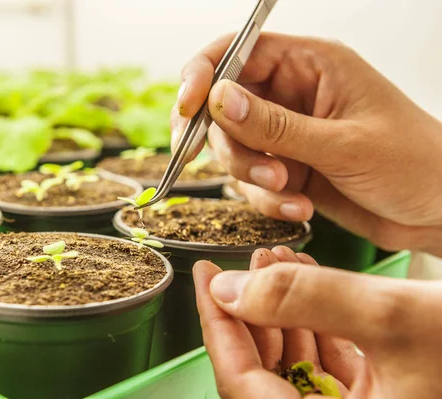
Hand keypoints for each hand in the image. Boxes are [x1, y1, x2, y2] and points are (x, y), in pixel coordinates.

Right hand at [172, 32, 441, 255]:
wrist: (440, 213)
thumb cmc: (416, 164)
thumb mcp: (343, 144)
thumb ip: (276, 125)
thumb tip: (217, 99)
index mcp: (311, 66)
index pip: (237, 52)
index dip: (203, 75)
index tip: (187, 107)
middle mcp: (292, 96)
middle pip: (223, 107)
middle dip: (232, 145)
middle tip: (262, 172)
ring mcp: (287, 135)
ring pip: (234, 150)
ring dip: (252, 178)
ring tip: (290, 192)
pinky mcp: (287, 169)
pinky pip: (252, 182)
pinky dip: (267, 200)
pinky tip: (299, 208)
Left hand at [194, 248, 441, 397]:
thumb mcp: (395, 317)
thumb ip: (305, 301)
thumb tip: (229, 288)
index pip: (243, 386)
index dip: (217, 328)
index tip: (205, 277)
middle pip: (265, 373)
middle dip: (252, 309)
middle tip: (245, 261)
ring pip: (297, 362)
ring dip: (283, 308)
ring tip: (278, 259)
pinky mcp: (384, 397)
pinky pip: (331, 359)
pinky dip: (317, 318)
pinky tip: (311, 278)